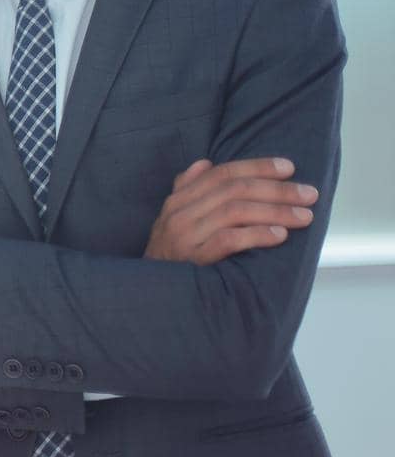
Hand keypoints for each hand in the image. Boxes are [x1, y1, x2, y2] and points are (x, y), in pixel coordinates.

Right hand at [145, 157, 316, 264]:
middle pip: (234, 190)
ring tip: (304, 216)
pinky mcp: (194, 259)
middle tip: (308, 194)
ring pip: (235, 211)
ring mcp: (185, 236)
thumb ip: (187, 189)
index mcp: (179, 199)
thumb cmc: (169, 255)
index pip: (221, 173)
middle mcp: (180, 213)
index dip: (257, 167)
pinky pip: (230, 240)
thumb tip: (205, 163)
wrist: (148, 293)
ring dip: (275, 211)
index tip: (288, 167)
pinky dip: (257, 234)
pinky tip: (280, 234)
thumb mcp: (172, 219)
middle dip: (276, 189)